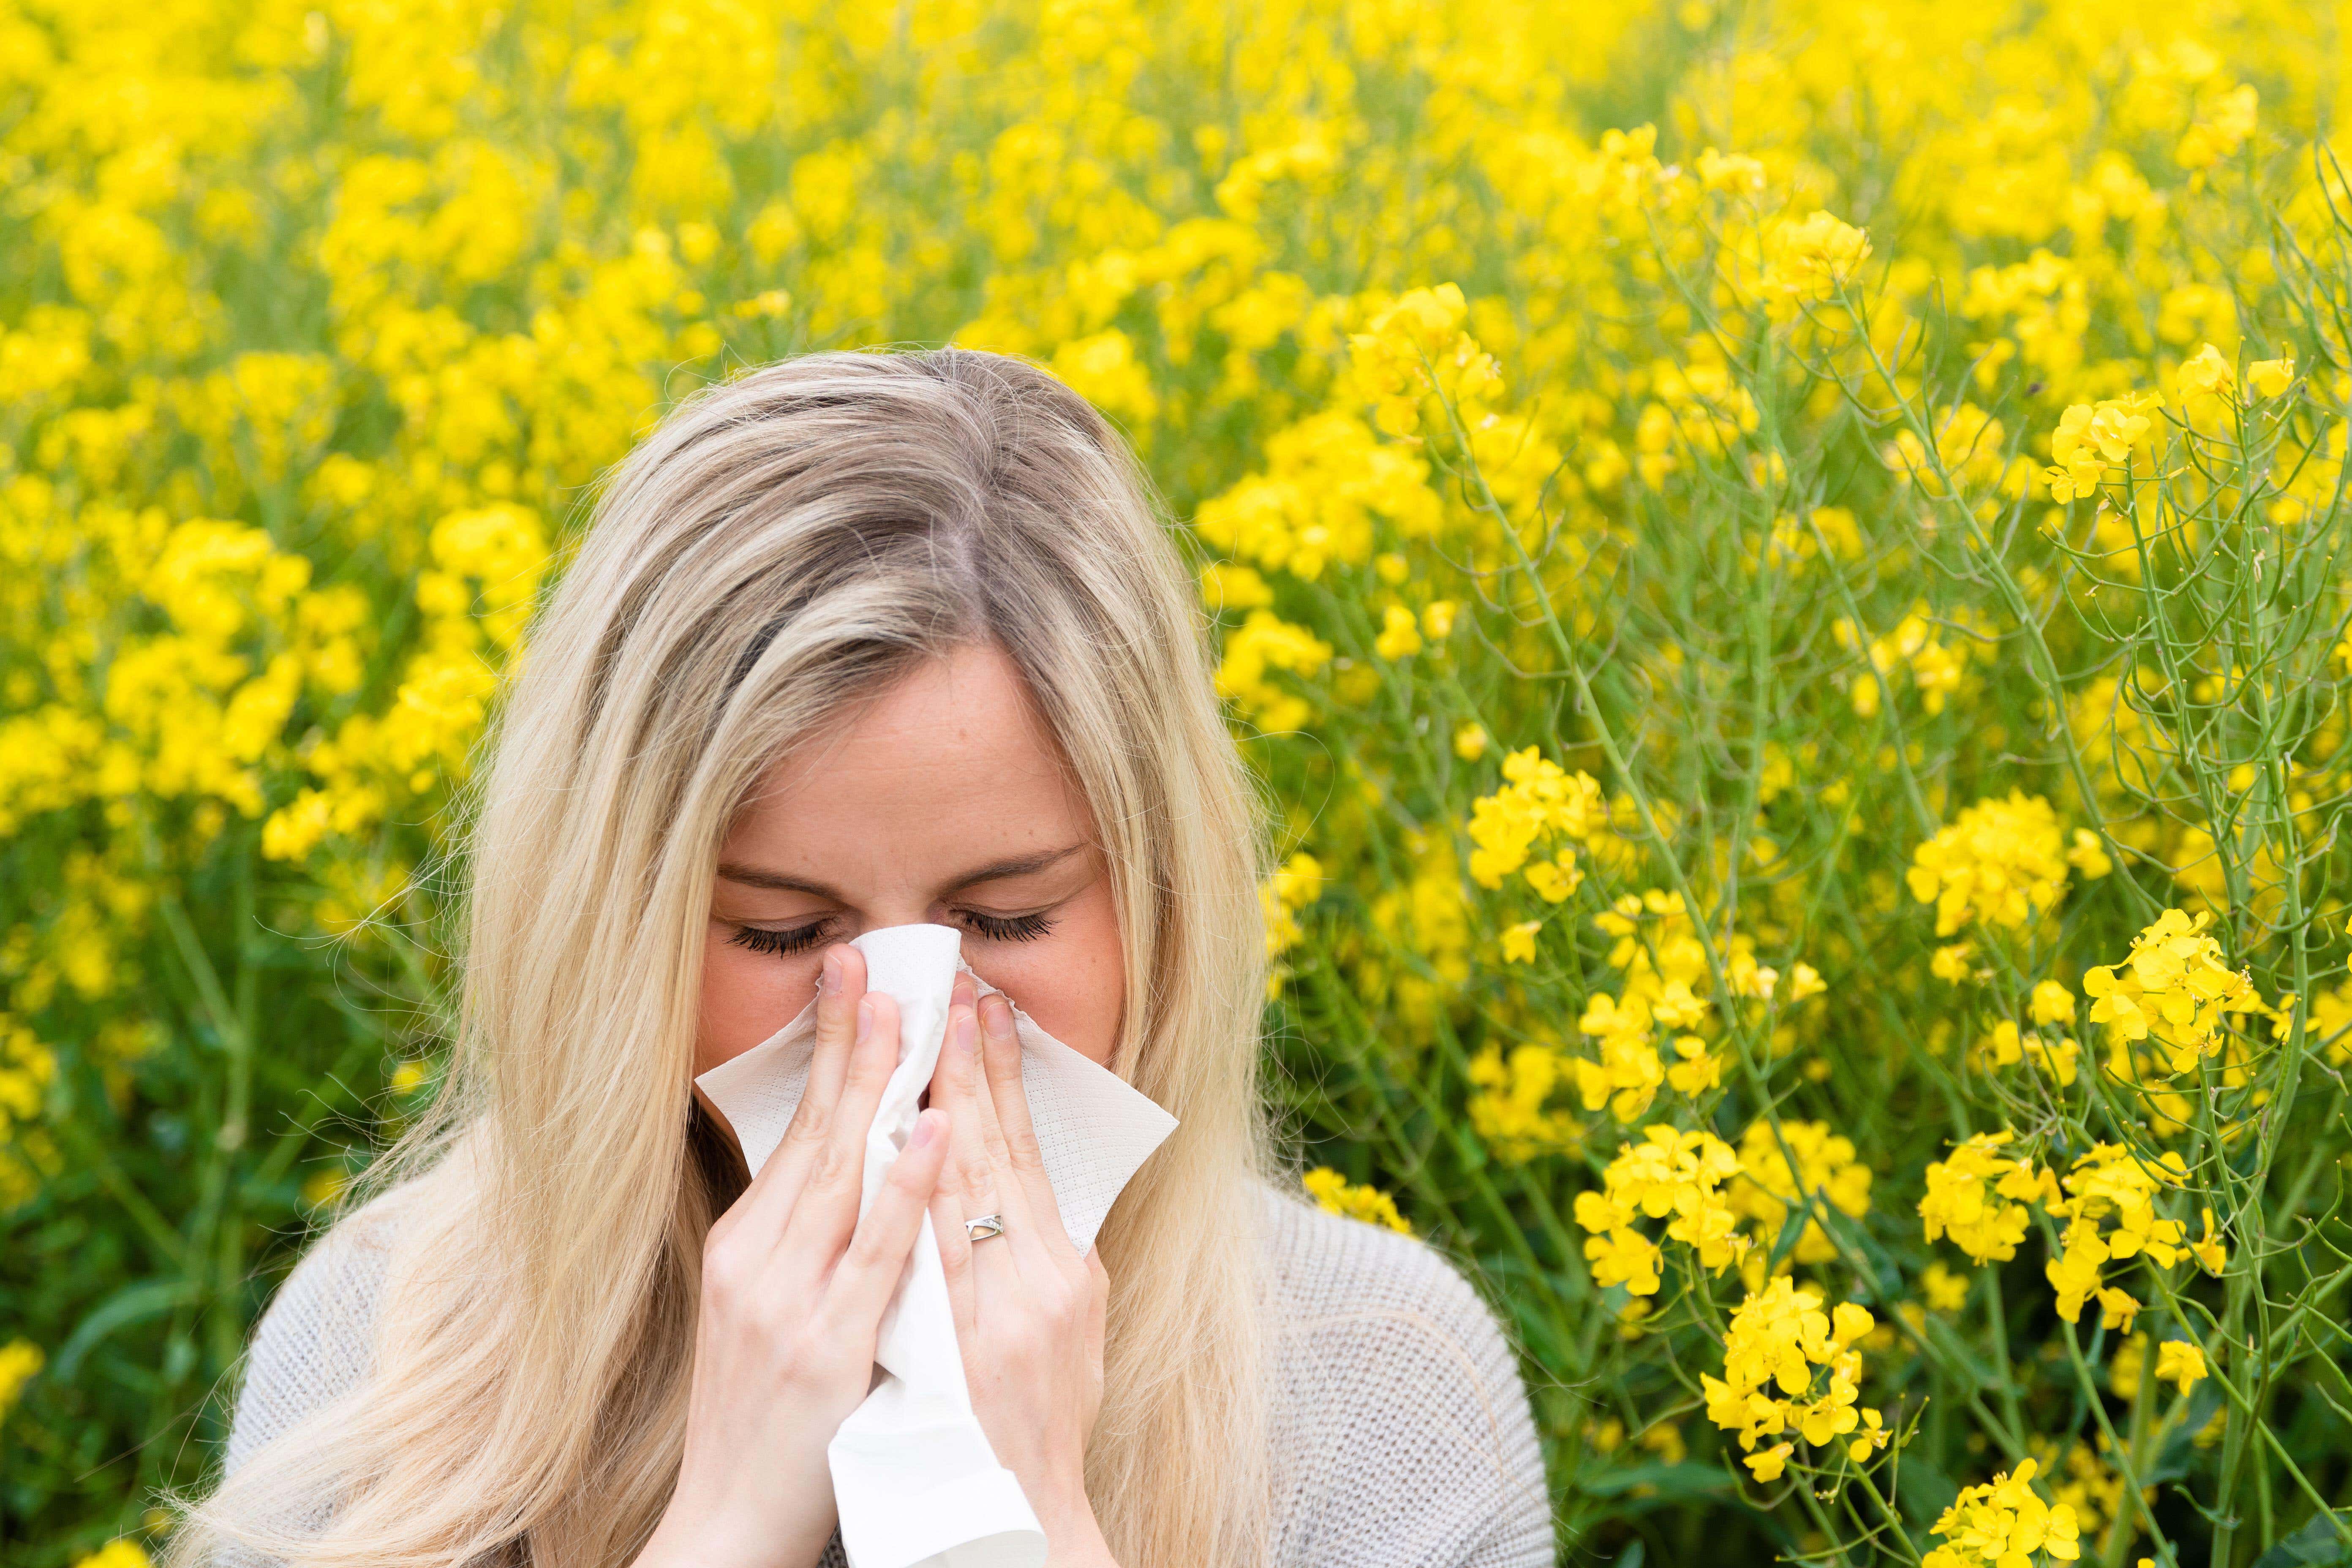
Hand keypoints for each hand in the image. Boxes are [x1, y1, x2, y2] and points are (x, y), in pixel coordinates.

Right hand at [639, 946, 951, 1567]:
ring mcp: (792, 1302)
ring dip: (877, 1088)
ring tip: (908, 1012)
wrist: (726, 1524)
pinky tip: (930, 1131)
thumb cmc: (764, 1418)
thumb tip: (856, 1158)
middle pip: (816, 1132)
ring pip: (844, 1175)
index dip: (828, 1051)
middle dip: (849, 1042)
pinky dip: (903, 1186)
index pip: (797, 1129)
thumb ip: (804, 1240)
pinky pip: (875, 1253)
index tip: (850, 977)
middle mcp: (759, 1261)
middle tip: (874, 961)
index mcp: (747, 1247)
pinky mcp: (827, 1347)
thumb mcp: (766, 1310)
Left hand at [928, 977, 1116, 1565]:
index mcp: (1064, 1276)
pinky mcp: (963, 1350)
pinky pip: (937, 1257)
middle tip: (953, 988)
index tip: (984, 1009)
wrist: (1011, 1522)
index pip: (1024, 1153)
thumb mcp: (1063, 1337)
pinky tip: (919, 1134)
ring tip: (923, 1029)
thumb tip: (1018, 1188)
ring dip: (946, 1102)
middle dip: (972, 1065)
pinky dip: (926, 1191)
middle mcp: (1040, 1287)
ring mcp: (1000, 1318)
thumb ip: (1041, 1263)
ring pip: (968, 1190)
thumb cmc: (1034, 1431)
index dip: (1003, 1077)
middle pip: (996, 1153)